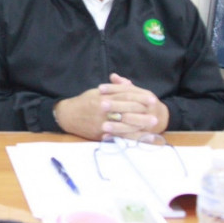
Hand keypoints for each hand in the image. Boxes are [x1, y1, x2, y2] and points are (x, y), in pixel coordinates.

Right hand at [53, 73, 168, 139]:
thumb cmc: (83, 102)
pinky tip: (141, 138)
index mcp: (102, 97)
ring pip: (124, 124)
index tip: (152, 99)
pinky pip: (118, 136)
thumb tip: (128, 84)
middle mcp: (102, 109)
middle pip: (126, 109)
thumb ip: (113, 89)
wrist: (67, 116)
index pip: (124, 96)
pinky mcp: (100, 134)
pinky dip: (131, 137)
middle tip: (156, 111)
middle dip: (142, 110)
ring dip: (140, 125)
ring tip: (153, 125)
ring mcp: (101, 122)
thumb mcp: (96, 93)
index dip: (139, 97)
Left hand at [97, 73, 168, 138]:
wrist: (161, 118)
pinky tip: (106, 137)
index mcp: (146, 95)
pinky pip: (131, 137)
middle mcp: (149, 108)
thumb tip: (113, 76)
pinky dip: (119, 137)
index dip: (114, 88)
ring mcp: (149, 122)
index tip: (100, 88)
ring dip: (117, 125)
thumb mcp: (136, 93)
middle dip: (116, 105)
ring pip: (132, 123)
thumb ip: (124, 85)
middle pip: (131, 106)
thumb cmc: (143, 103)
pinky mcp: (146, 134)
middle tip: (101, 104)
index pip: (129, 90)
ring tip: (103, 125)